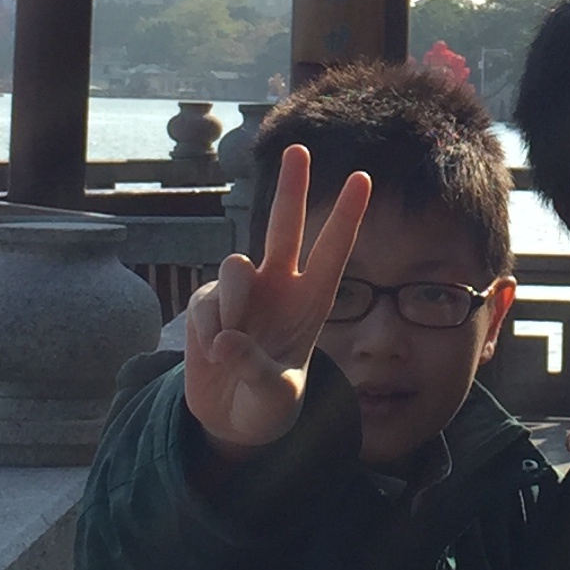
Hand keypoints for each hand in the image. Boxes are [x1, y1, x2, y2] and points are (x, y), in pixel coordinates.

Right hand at [181, 144, 371, 455]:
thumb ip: (256, 367)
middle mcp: (279, 286)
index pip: (333, 251)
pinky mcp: (209, 303)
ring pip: (235, 267)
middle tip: (298, 149)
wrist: (232, 420)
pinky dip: (208, 330)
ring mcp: (243, 292)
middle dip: (291, 187)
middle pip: (284, 226)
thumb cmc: (269, 405)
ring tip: (230, 346)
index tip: (363, 177)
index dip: (347, 215)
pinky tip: (213, 353)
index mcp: (312, 301)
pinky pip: (206, 303)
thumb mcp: (275, 396)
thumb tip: (226, 339)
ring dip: (233, 304)